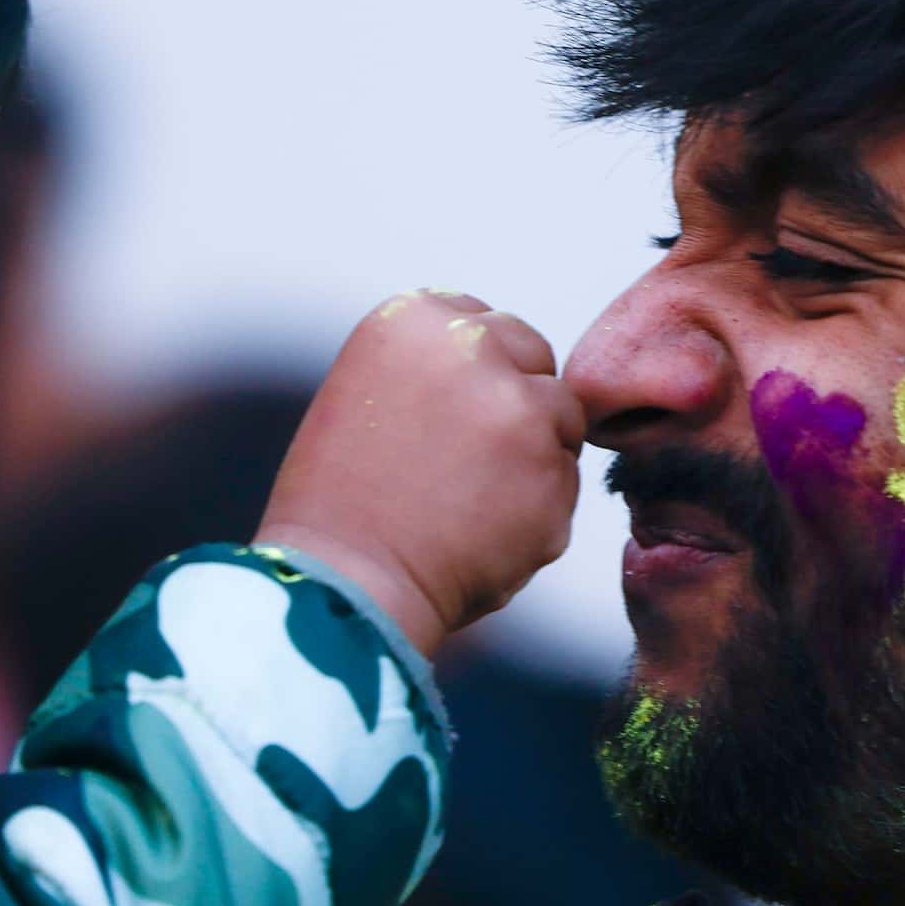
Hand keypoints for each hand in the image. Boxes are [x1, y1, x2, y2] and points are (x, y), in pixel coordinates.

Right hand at [258, 290, 584, 654]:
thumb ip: (439, 367)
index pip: (486, 323)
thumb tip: (507, 371)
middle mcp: (473, 349)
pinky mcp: (552, 475)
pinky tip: (479, 535)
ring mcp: (520, 411)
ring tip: (463, 503)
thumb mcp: (367, 393)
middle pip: (534, 360)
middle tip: (464, 462)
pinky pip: (564, 485)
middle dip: (516, 402)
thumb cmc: (340, 501)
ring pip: (560, 422)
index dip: (477, 373)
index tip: (446, 416)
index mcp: (415, 319)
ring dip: (532, 457)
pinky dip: (536, 512)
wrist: (342, 586)